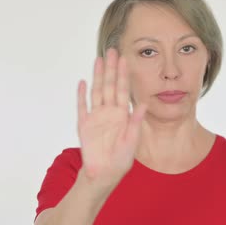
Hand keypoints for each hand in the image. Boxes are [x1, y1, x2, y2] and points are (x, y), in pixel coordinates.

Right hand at [76, 48, 146, 192]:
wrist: (104, 174)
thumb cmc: (121, 160)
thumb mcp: (132, 141)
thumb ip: (136, 122)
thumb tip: (144, 104)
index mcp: (122, 115)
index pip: (123, 90)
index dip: (123, 74)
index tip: (125, 59)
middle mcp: (109, 112)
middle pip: (109, 85)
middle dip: (111, 68)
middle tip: (112, 50)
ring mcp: (96, 117)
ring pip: (96, 91)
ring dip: (97, 76)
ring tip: (98, 59)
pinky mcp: (84, 125)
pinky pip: (82, 106)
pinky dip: (82, 95)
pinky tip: (83, 82)